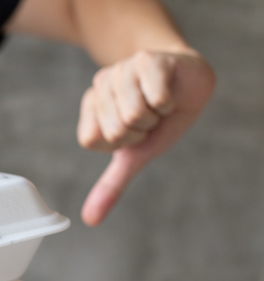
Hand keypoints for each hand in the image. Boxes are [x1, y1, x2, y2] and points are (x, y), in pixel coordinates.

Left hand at [77, 49, 215, 225]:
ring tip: (158, 104)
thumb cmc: (159, 118)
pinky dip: (169, 103)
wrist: (190, 81)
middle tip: (150, 116)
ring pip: (133, 115)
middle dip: (141, 130)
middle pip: (115, 130)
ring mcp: (120, 70)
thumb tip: (90, 220)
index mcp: (92, 107)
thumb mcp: (135, 155)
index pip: (93, 141)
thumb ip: (111, 185)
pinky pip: (155, 99)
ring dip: (156, 115)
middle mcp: (100, 86)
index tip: (134, 131)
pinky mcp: (145, 60)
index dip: (120, 144)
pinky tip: (168, 91)